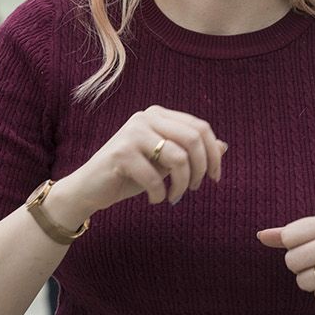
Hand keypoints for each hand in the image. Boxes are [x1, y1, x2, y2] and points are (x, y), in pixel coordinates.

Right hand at [58, 105, 224, 214]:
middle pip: (193, 139)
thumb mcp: (165, 163)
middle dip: (201, 168)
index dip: (213, 154)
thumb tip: (225, 146)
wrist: (89, 188)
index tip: (214, 177)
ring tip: (174, 197)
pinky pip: (155, 176)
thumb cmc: (130, 174)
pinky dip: (160, 194)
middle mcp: (146, 117)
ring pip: (178, 158)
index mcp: (159, 114)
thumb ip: (191, 152)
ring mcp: (132, 132)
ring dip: (182, 185)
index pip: (200, 127)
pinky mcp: (121, 152)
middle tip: (196, 188)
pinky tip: (155, 199)